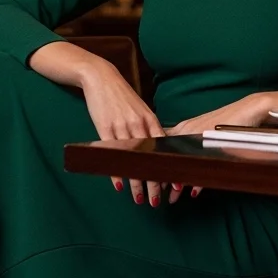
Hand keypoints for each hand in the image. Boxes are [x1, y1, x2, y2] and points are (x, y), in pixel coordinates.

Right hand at [80, 62, 166, 206]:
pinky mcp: (105, 128)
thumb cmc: (121, 95)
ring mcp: (121, 127)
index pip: (163, 149)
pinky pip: (113, 154)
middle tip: (158, 200)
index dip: (170, 167)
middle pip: (150, 159)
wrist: (101, 77)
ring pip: (132, 161)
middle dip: (155, 182)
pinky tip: (120, 185)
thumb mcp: (140, 108)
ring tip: (140, 199)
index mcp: (149, 120)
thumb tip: (159, 144)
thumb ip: (149, 126)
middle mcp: (138, 125)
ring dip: (136, 183)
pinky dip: (116, 171)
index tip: (176, 184)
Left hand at [163, 90, 277, 202]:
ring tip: (172, 198)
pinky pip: (201, 165)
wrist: (250, 109)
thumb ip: (192, 142)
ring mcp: (199, 136)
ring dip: (177, 183)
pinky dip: (197, 180)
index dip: (156, 163)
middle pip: (168, 157)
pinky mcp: (213, 141)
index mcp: (184, 129)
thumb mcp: (205, 131)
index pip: (162, 147)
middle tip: (159, 193)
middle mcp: (188, 131)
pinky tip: (194, 192)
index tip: (152, 177)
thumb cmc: (228, 121)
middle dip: (163, 177)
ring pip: (182, 163)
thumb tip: (181, 160)